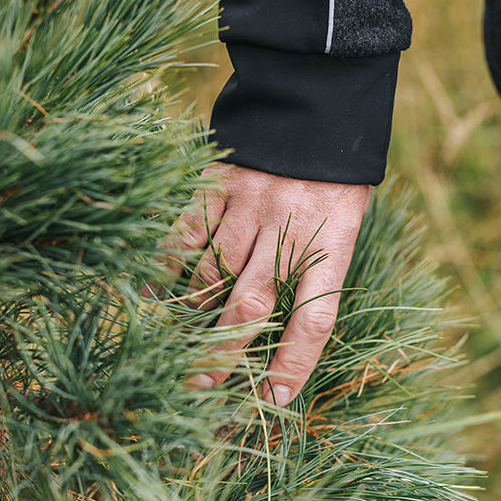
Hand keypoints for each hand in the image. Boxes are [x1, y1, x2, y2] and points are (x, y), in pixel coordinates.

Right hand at [158, 164, 369, 405]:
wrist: (319, 101)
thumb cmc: (334, 177)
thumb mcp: (344, 223)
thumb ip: (315, 268)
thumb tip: (276, 326)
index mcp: (331, 246)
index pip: (314, 319)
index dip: (293, 363)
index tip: (275, 398)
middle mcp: (288, 232)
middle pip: (251, 305)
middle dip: (224, 351)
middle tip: (203, 383)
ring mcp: (249, 208)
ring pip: (211, 275)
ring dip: (191, 315)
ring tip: (177, 345)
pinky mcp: (219, 184)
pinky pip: (185, 234)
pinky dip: (166, 268)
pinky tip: (155, 295)